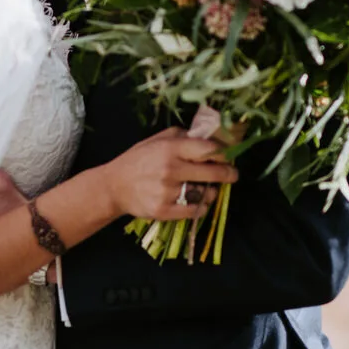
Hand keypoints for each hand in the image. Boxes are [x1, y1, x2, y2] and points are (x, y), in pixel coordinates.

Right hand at [99, 128, 237, 221]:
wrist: (114, 186)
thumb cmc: (138, 159)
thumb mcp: (157, 139)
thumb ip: (182, 136)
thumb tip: (209, 137)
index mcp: (170, 148)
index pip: (207, 149)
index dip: (224, 153)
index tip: (230, 155)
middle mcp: (170, 169)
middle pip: (212, 173)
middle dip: (228, 174)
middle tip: (233, 174)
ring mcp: (167, 192)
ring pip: (205, 194)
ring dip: (211, 192)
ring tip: (207, 188)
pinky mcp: (164, 211)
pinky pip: (195, 211)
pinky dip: (201, 207)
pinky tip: (198, 201)